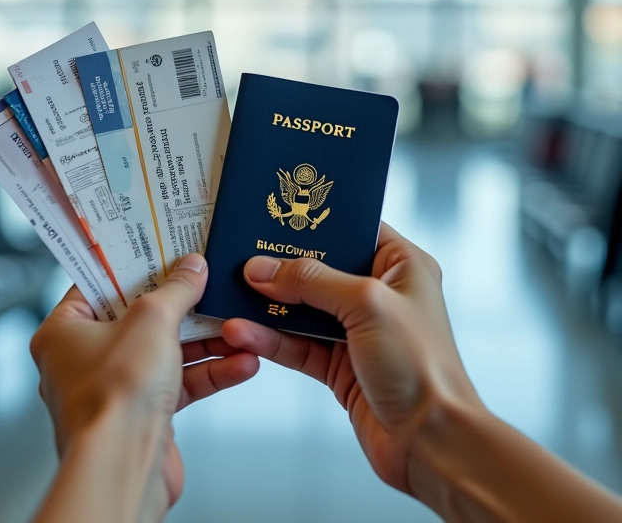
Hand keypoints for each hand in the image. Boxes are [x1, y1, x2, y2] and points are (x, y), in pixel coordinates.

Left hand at [30, 254, 258, 520]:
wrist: (124, 468)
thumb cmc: (113, 398)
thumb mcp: (152, 319)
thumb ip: (176, 289)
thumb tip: (191, 268)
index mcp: (64, 331)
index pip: (99, 284)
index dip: (133, 266)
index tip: (162, 250)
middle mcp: (84, 359)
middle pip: (139, 317)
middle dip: (182, 305)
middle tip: (206, 282)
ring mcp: (116, 387)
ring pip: (165, 351)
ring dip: (206, 341)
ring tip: (237, 325)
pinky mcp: (144, 412)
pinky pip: (180, 383)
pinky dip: (210, 372)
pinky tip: (241, 362)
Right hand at [221, 223, 482, 494]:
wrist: (431, 442)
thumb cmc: (423, 367)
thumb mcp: (367, 304)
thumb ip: (312, 281)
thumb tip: (264, 269)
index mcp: (401, 266)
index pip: (353, 231)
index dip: (315, 226)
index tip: (275, 220)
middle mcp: (379, 294)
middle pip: (319, 270)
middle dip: (281, 267)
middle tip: (242, 259)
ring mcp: (357, 330)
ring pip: (302, 309)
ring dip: (267, 307)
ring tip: (232, 298)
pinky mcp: (339, 364)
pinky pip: (297, 343)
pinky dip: (270, 338)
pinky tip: (243, 332)